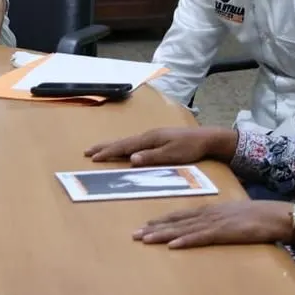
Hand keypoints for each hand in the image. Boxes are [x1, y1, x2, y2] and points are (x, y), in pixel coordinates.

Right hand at [84, 127, 236, 166]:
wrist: (207, 138)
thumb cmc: (190, 148)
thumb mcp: (172, 155)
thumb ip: (151, 157)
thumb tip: (131, 158)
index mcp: (150, 139)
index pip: (124, 146)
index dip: (108, 152)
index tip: (93, 157)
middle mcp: (149, 135)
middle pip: (122, 141)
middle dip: (105, 147)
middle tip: (88, 151)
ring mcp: (153, 136)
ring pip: (128, 141)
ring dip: (112, 146)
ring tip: (99, 150)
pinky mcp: (158, 138)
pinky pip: (135, 142)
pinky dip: (124, 146)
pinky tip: (123, 149)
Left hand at [133, 200, 291, 248]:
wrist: (277, 215)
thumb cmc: (259, 218)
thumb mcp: (234, 217)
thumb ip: (219, 222)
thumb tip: (208, 230)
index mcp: (211, 210)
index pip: (181, 215)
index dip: (162, 221)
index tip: (144, 225)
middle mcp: (209, 215)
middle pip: (176, 222)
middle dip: (154, 228)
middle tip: (134, 235)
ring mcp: (216, 223)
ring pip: (183, 229)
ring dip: (163, 235)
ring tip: (145, 239)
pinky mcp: (225, 233)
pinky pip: (201, 238)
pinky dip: (186, 240)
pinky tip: (173, 245)